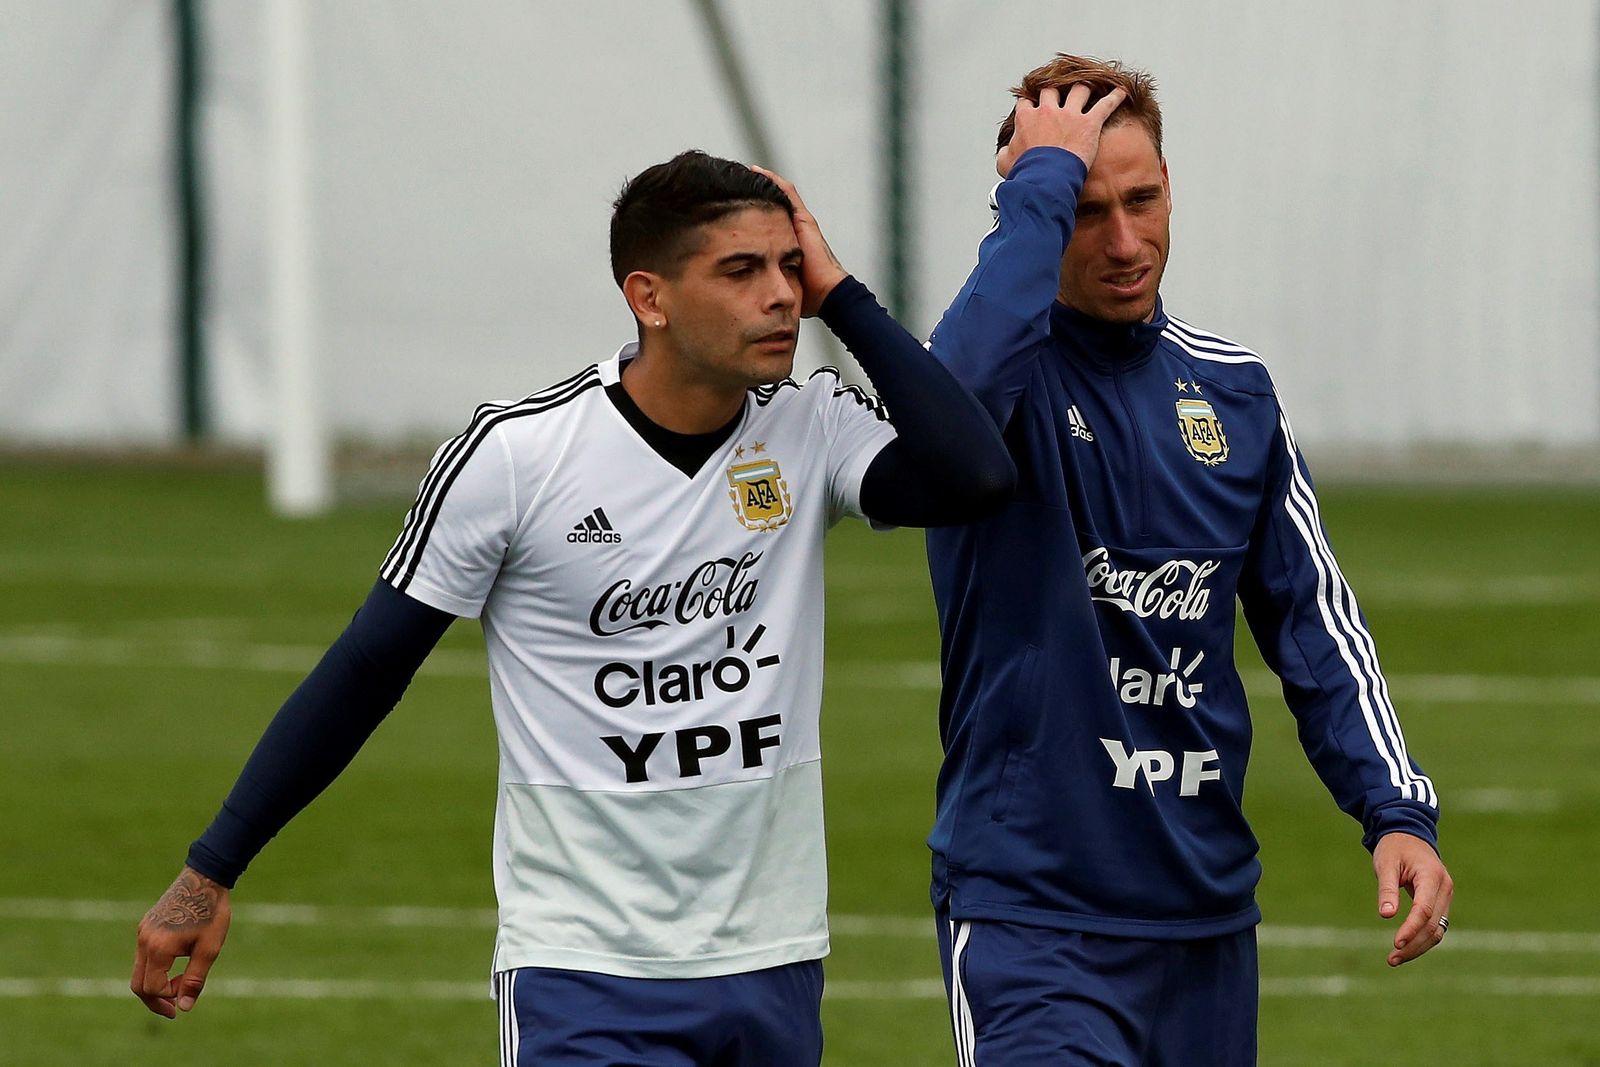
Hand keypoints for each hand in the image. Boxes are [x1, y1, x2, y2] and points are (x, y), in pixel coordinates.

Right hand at [132, 866, 231, 1017]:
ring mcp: (142, 932)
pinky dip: (154, 969)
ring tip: (176, 989)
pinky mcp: (145, 926)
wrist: (205, 878)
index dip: (171, 996)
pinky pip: (143, 956)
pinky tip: (174, 968)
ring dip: (154, 985)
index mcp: (158, 947)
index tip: (189, 989)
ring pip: (138, 971)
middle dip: (155, 1000)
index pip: (153, 988)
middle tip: (173, 1009)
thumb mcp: (209, 948)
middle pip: (138, 984)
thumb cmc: (211, 913)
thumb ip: (195, 979)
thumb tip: (184, 1008)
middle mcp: (144, 941)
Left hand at [750, 165, 847, 316]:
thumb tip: (744, 286)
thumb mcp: (780, 281)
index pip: (770, 219)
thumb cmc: (807, 293)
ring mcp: (801, 222)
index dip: (755, 209)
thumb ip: (767, 278)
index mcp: (789, 242)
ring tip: (747, 171)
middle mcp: (796, 228)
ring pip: (781, 194)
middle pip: (775, 203)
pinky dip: (774, 182)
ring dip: (765, 182)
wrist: (827, 293)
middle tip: (738, 180)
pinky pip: (788, 193)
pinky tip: (759, 172)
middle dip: (759, 191)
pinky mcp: (804, 219)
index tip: (736, 201)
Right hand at [997, 83, 1127, 178]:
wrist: (1045, 180)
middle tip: (1061, 90)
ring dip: (1084, 87)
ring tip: (1090, 86)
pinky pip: (1106, 105)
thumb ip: (1005, 152)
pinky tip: (1122, 92)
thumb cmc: (1025, 173)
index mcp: (1027, 118)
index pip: (1027, 102)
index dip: (1031, 103)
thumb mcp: (1005, 163)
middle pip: (1052, 89)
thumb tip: (1005, 151)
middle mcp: (1048, 111)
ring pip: (1079, 89)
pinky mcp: (1089, 123)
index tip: (1033, 105)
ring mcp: (1070, 115)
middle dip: (1056, 89)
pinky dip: (1116, 97)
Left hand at [1374, 832, 1453, 966]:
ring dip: (1418, 947)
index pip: (1424, 910)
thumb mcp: (1386, 864)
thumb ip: (1387, 889)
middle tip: (1391, 959)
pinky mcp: (1441, 902)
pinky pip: (1435, 925)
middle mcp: (1444, 889)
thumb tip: (1386, 915)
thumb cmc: (1394, 848)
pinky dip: (1421, 939)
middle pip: (1433, 925)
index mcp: (1432, 876)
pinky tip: (1405, 949)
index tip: (1396, 943)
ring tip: (1394, 959)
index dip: (1411, 929)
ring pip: (1437, 930)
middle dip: (1413, 945)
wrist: (1409, 835)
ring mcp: (1445, 896)